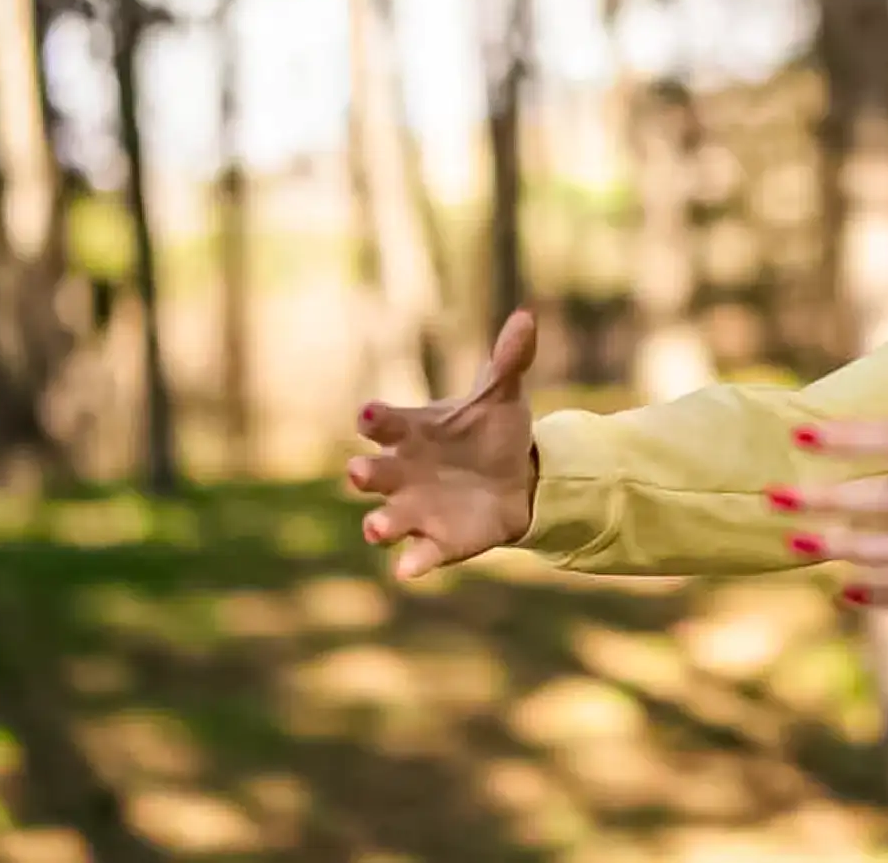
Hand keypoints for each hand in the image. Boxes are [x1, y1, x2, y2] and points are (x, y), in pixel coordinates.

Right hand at [347, 310, 539, 580]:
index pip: (385, 423)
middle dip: (366, 472)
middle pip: (374, 473)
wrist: (516, 478)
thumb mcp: (503, 394)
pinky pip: (421, 554)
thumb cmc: (493, 431)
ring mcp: (416, 510)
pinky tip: (409, 569)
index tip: (370, 415)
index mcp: (412, 431)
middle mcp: (402, 473)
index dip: (376, 419)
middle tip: (360, 471)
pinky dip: (414, 562)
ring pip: (387, 521)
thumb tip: (527, 318)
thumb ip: (508, 359)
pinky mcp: (437, 542)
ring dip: (380, 525)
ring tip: (378, 528)